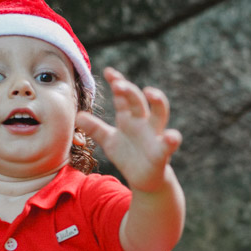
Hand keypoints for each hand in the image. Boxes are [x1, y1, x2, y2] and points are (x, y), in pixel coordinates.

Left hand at [76, 67, 181, 192]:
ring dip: (157, 102)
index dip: (117, 83)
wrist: (144, 179)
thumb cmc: (129, 156)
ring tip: (151, 93)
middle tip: (118, 84)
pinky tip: (171, 136)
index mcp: (129, 118)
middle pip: (138, 101)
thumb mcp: (109, 141)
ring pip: (160, 114)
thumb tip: (78, 115)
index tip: (109, 71)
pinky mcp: (162, 153)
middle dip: (129, 91)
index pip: (123, 97)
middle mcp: (143, 122)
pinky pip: (168, 144)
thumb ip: (96, 128)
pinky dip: (171, 139)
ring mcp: (154, 135)